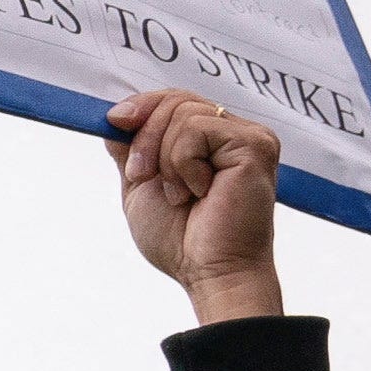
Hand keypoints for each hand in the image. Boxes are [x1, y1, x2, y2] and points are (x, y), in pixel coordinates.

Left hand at [107, 89, 285, 325]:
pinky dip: (184, 164)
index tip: (114, 122)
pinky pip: (198, 129)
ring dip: (165, 159)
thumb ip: (130, 146)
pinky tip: (202, 192)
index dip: (140, 106)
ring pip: (183, 113)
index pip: (173, 99)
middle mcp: (235, 133)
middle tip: (142, 177)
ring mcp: (250, 137)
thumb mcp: (140, 183)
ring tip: (181, 195)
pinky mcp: (256, 146)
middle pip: (174, 100)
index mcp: (212, 140)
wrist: (209, 271)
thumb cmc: (180, 238)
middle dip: (144, 139)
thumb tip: (117, 113)